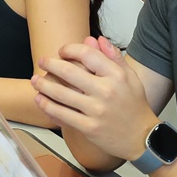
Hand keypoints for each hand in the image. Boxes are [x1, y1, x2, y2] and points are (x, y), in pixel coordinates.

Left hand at [32, 36, 152, 161]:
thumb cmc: (134, 105)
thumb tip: (95, 39)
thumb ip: (113, 57)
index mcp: (116, 75)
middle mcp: (106, 90)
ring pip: (61, 94)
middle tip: (42, 62)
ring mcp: (96, 110)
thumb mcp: (130, 77)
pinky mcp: (89, 127)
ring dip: (43, 85)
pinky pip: (62, 114)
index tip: (62, 51)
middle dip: (51, 65)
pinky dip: (48, 106)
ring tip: (35, 80)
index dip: (70, 50)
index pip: (87, 54)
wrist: (142, 138)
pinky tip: (40, 100)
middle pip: (69, 72)